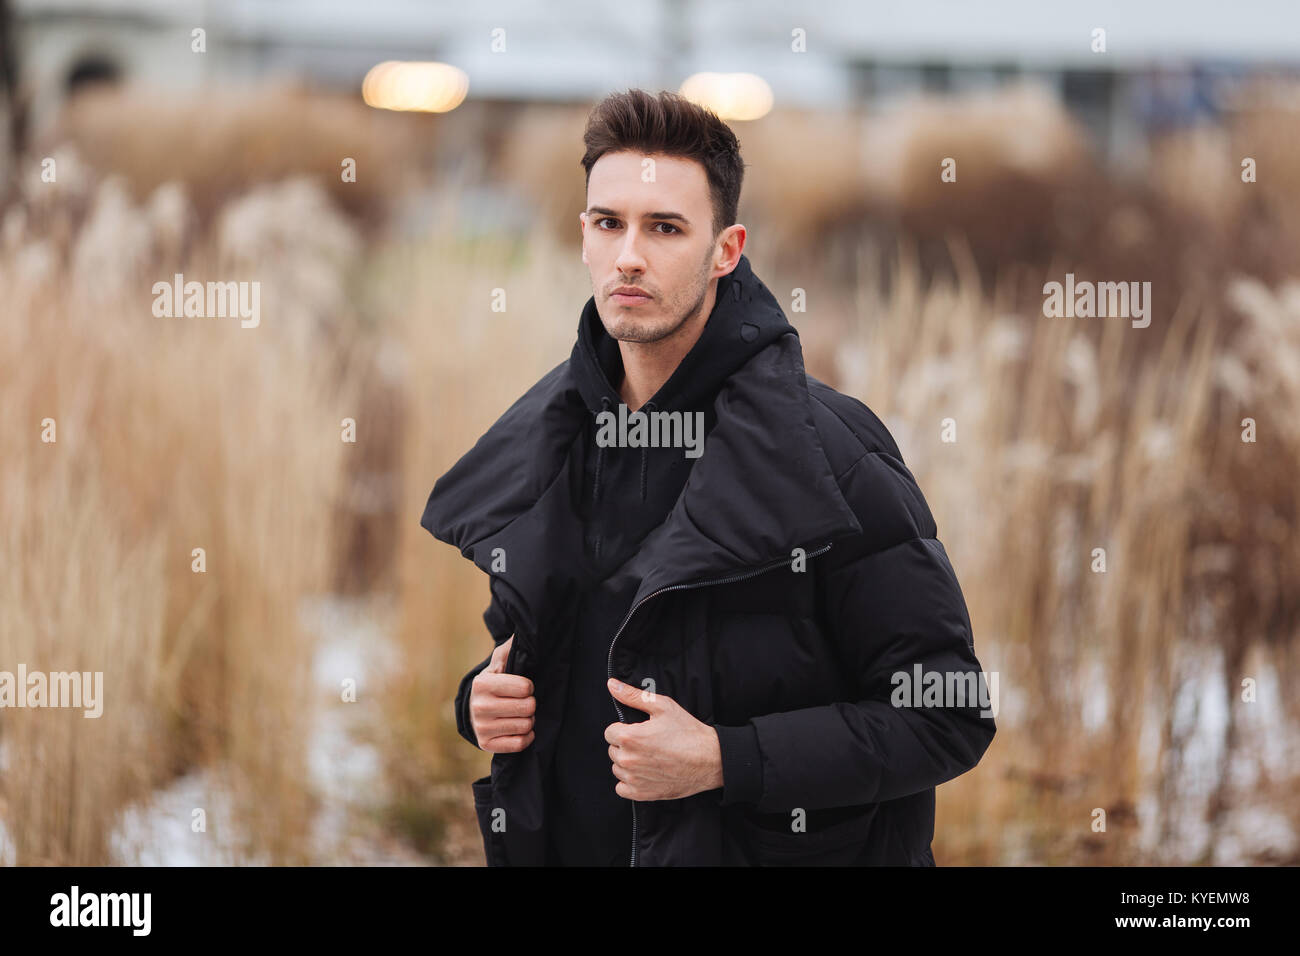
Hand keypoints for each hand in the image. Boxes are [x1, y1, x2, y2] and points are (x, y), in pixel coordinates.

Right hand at [469, 636, 535, 751]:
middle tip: (524, 702)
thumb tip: (522, 634)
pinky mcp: (486, 745)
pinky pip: (519, 744)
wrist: (475, 708)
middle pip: (528, 707)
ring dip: (529, 720)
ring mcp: (481, 727)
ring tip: (521, 714)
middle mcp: (478, 706)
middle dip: (531, 704)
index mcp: (482, 684)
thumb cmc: (495, 682)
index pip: (525, 687)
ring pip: (525, 726)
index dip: (529, 686)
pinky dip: (526, 737)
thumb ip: (511, 648)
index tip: (524, 686)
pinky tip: (520, 728)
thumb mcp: (500, 662)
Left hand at [603, 678, 723, 800]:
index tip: (638, 731)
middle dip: (626, 745)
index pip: (609, 732)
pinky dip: (630, 782)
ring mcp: (634, 779)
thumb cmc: (688, 733)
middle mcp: (628, 760)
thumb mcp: (662, 706)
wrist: (709, 760)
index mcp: (630, 737)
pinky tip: (645, 773)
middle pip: (613, 750)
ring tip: (649, 757)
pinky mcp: (642, 794)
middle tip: (647, 743)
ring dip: (628, 763)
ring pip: (617, 768)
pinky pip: (622, 788)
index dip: (624, 728)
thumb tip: (613, 685)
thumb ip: (633, 695)